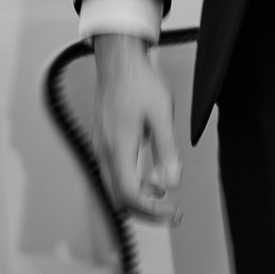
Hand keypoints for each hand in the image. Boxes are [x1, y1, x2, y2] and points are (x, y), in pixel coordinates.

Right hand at [92, 33, 181, 221]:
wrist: (119, 61)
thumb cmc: (139, 81)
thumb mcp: (162, 114)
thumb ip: (166, 150)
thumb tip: (171, 181)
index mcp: (118, 147)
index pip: (129, 194)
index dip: (152, 209)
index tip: (173, 210)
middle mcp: (104, 150)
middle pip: (119, 197)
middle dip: (146, 210)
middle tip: (172, 213)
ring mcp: (101, 146)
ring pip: (115, 186)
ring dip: (139, 197)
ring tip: (165, 196)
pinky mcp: (105, 140)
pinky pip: (114, 171)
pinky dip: (132, 182)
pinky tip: (152, 177)